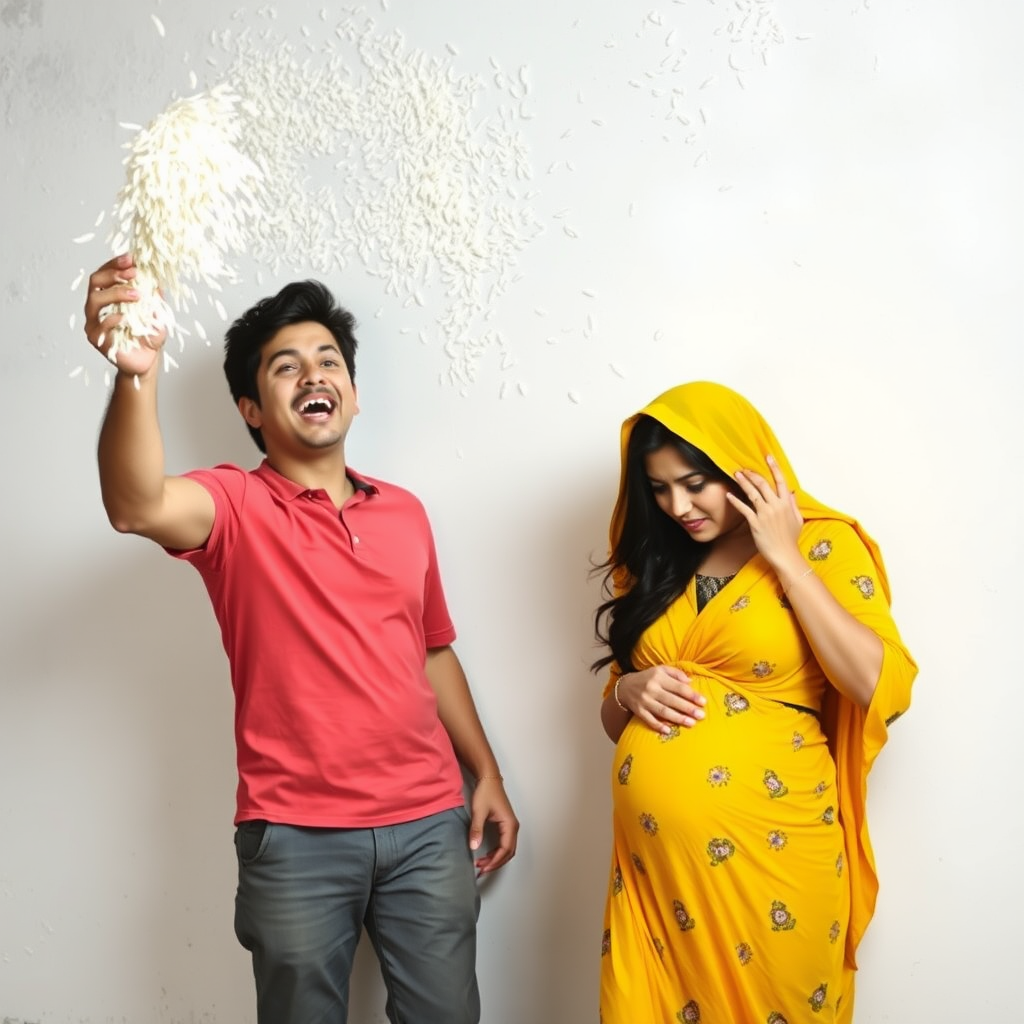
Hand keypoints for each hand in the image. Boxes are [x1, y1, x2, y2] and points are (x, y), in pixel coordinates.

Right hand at [84, 253, 165, 377]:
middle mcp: (97, 307)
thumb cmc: (149, 335)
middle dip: (113, 273)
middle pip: (95, 282)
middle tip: (133, 273)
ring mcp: (94, 323)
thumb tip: (157, 276)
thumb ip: (155, 296)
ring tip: (137, 295)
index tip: (132, 258)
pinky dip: (113, 318)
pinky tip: (125, 317)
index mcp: (108, 296)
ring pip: (94, 300)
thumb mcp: (157, 312)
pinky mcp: (97, 339)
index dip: (116, 264)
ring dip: (115, 293)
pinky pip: (100, 325)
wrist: (147, 360)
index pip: (105, 273)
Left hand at [468, 777, 518, 875]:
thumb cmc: (486, 792)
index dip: (495, 861)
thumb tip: (474, 846)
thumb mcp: (479, 811)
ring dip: (496, 858)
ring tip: (482, 864)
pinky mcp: (505, 824)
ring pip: (507, 849)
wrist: (489, 778)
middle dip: (495, 862)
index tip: (483, 867)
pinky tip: (486, 855)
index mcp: (510, 825)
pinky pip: (504, 843)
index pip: (505, 849)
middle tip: (482, 869)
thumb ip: (476, 829)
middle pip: (508, 852)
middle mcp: (513, 827)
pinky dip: (497, 852)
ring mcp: (510, 826)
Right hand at [617, 665, 705, 734]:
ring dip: (678, 718)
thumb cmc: (648, 678)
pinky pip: (649, 720)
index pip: (678, 687)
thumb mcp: (661, 670)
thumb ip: (676, 673)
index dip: (691, 695)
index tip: (703, 702)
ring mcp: (644, 701)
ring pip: (663, 711)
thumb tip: (690, 682)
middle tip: (701, 715)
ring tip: (691, 723)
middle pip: (672, 700)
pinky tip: (668, 731)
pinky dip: (658, 726)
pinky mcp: (638, 711)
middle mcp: (651, 688)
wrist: (625, 686)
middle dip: (687, 708)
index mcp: (658, 677)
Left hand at [727, 455, 803, 572]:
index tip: (768, 457)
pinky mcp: (755, 522)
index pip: (781, 481)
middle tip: (744, 469)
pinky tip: (729, 495)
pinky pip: (744, 508)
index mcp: (787, 503)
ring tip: (736, 475)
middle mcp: (776, 505)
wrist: (784, 554)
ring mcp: (765, 513)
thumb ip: (794, 505)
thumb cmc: (790, 539)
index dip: (774, 467)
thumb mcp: (798, 520)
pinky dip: (735, 501)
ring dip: (743, 482)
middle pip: (763, 484)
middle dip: (752, 474)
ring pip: (752, 493)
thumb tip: (792, 493)